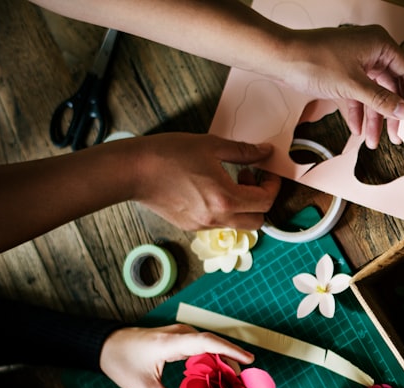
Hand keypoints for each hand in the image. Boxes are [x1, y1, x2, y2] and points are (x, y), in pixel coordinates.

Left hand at [99, 324, 253, 387]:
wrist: (104, 345)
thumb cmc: (121, 363)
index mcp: (171, 344)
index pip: (208, 343)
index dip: (230, 351)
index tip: (250, 360)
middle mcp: (179, 333)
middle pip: (214, 344)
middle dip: (232, 362)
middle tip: (244, 383)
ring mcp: (180, 333)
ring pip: (210, 345)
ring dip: (223, 360)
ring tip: (234, 382)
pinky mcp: (179, 336)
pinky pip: (202, 346)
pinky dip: (213, 358)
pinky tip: (217, 375)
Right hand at [130, 133, 281, 229]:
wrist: (131, 171)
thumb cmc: (167, 155)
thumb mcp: (211, 145)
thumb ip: (243, 151)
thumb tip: (265, 151)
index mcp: (226, 200)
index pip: (265, 202)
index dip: (272, 186)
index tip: (267, 172)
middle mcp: (217, 218)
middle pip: (258, 221)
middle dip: (260, 200)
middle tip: (249, 177)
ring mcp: (203, 225)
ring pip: (239, 224)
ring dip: (243, 206)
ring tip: (227, 181)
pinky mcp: (190, 226)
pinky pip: (219, 224)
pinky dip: (225, 210)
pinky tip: (210, 189)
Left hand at [274, 24, 403, 147]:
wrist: (280, 59)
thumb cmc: (312, 59)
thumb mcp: (354, 85)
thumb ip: (382, 100)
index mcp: (378, 44)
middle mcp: (370, 51)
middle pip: (390, 87)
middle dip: (389, 114)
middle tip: (394, 135)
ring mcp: (356, 62)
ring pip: (373, 94)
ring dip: (373, 118)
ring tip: (372, 140)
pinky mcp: (344, 73)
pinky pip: (358, 95)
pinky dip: (357, 112)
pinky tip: (357, 129)